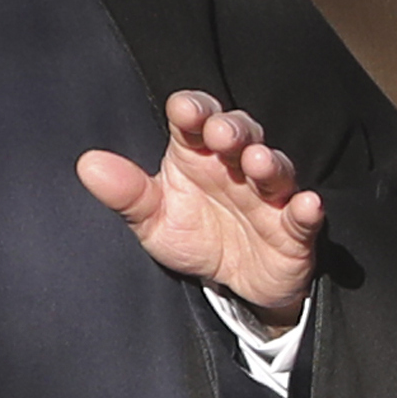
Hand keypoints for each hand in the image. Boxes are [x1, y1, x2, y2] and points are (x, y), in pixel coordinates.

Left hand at [80, 91, 322, 326]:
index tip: (185, 113)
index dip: (194, 110)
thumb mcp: (154, 220)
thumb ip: (126, 194)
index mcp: (198, 154)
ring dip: (269, 162)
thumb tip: (88, 164)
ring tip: (257, 162)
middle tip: (220, 134)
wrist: (236, 287)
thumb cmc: (196, 237)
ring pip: (275, 168)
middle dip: (233, 129)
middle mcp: (236, 166)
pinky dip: (308, 209)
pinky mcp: (294, 228)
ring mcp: (269, 194)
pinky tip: (308, 204)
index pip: (196, 118)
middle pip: (241, 133)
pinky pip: (304, 215)